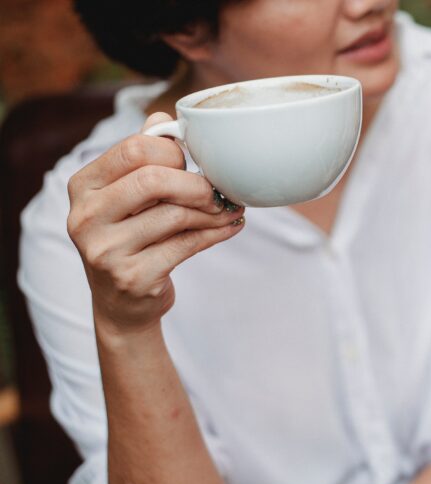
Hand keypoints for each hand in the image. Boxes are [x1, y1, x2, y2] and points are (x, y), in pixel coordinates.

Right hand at [67, 112, 244, 336]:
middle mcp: (86, 216)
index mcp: (83, 186)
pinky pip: (187, 245)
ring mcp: (106, 250)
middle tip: (219, 191)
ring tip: (231, 210)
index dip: (173, 152)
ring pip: (175, 215)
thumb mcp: (125, 197)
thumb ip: (141, 157)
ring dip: (214, 212)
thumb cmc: (130, 240)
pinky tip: (230, 227)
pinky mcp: (133, 276)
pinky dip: (216, 233)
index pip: (133, 150)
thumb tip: (163, 115)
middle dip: (197, 183)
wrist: (121, 305)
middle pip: (153, 180)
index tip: (193, 163)